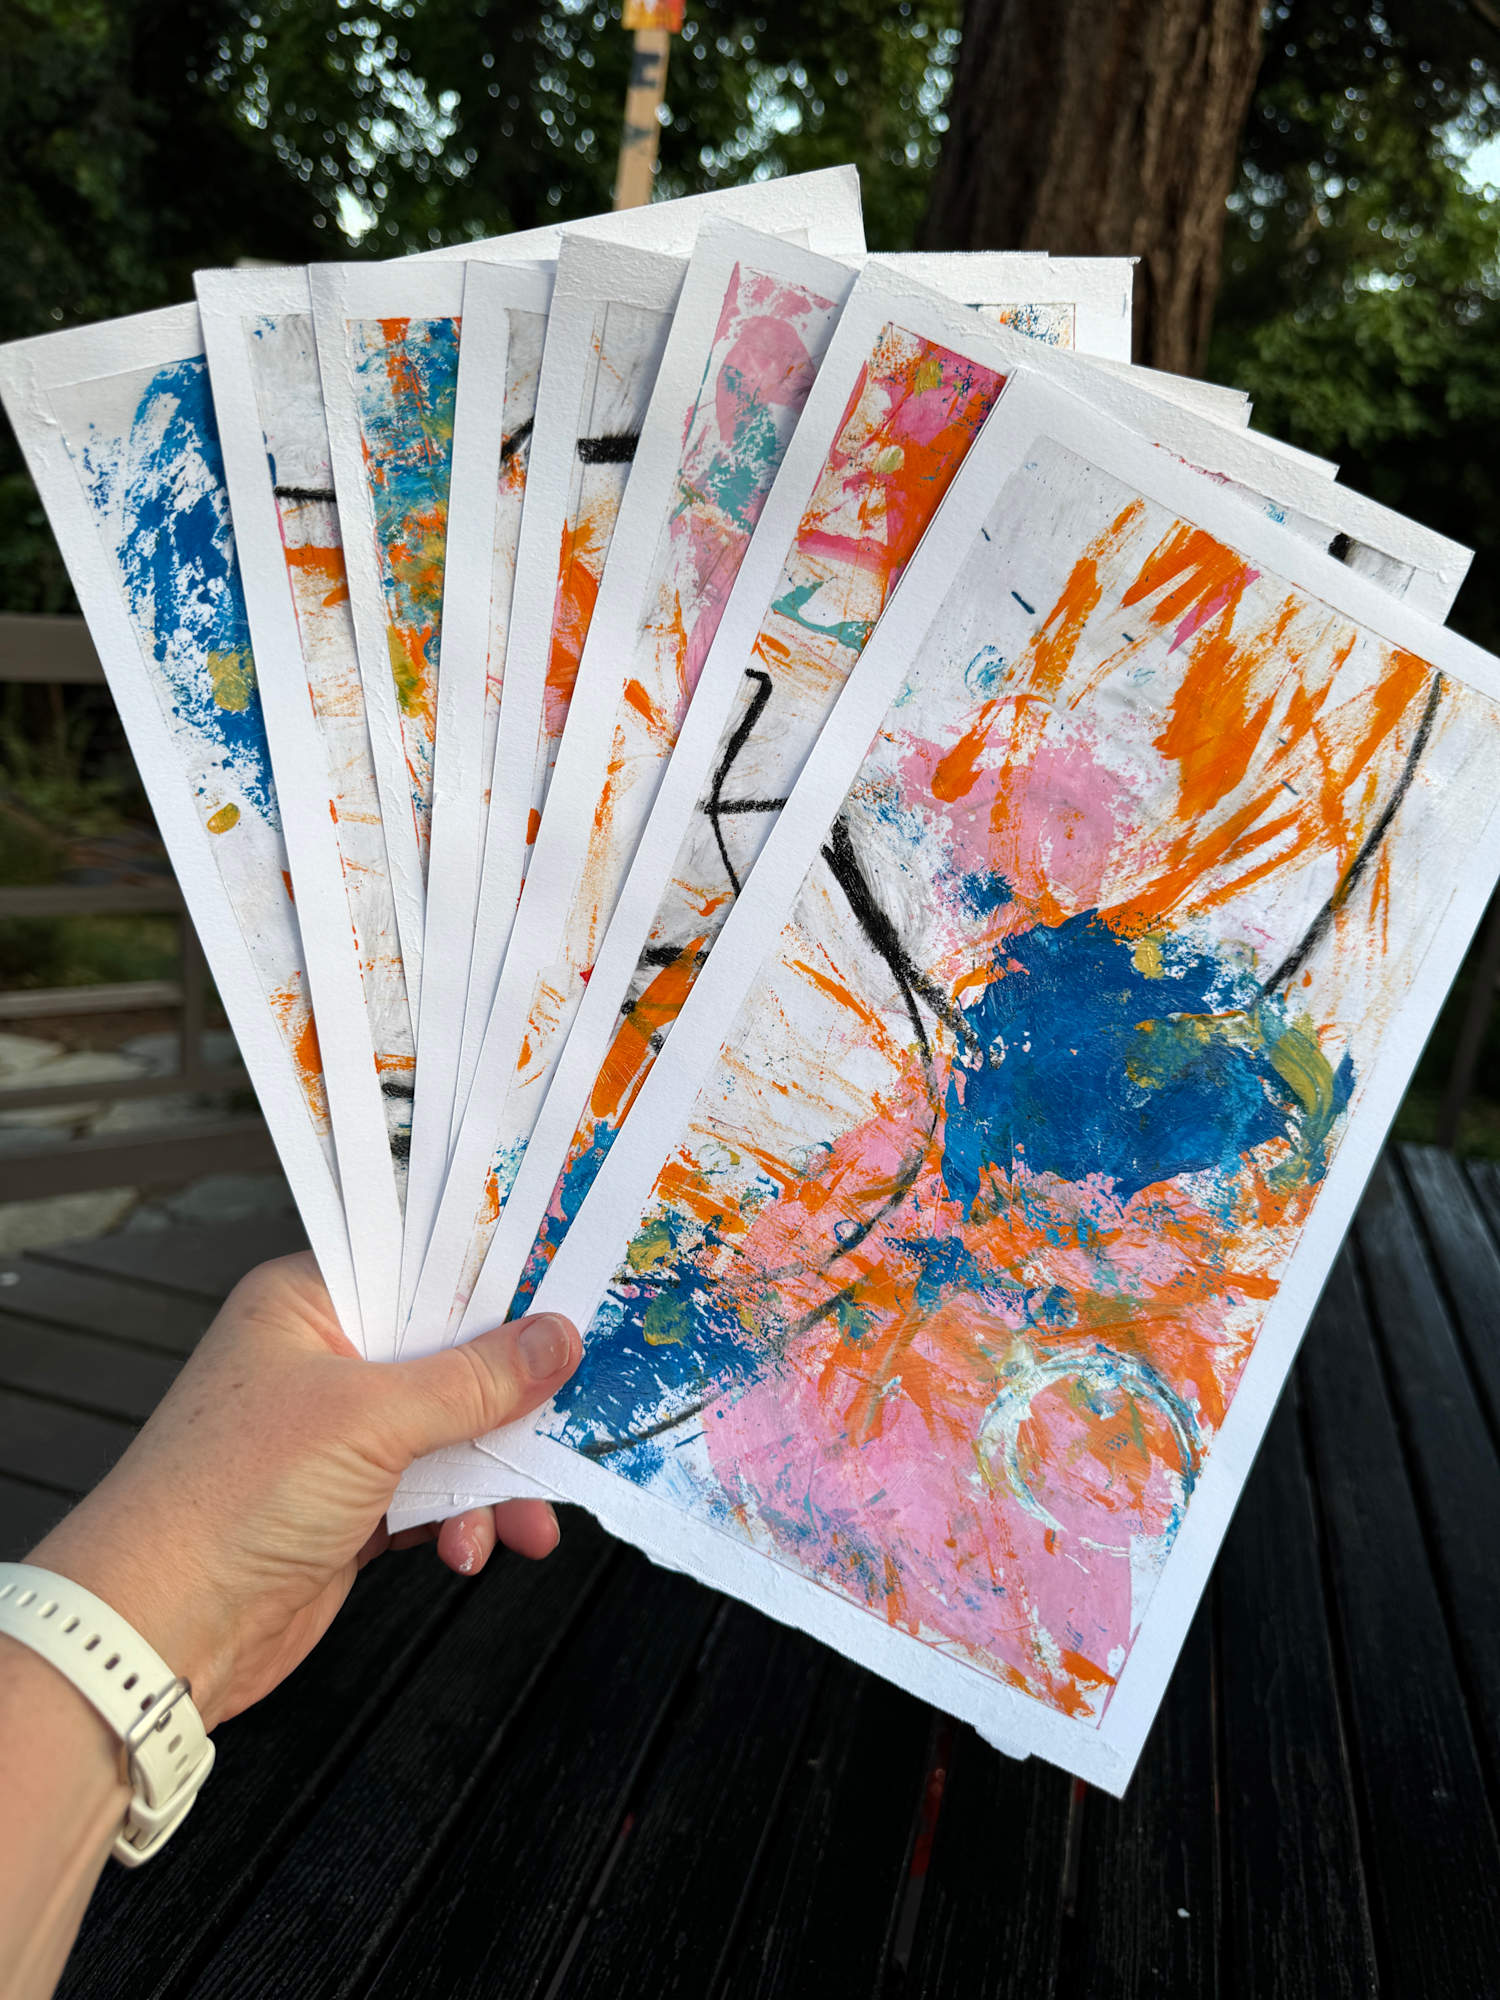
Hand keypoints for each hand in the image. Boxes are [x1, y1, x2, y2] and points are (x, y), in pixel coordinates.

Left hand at [27, 1252, 579, 1732]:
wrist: (157, 1631)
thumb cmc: (234, 1494)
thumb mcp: (369, 1418)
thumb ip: (474, 1380)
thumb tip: (559, 1338)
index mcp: (308, 1302)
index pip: (420, 1263)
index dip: (497, 1279)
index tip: (571, 1291)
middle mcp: (323, 1358)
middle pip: (450, 1354)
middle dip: (512, 1398)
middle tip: (574, 1413)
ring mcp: (336, 1436)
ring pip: (453, 1432)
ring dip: (494, 1477)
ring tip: (527, 1522)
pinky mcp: (348, 1505)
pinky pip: (434, 1494)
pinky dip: (464, 1519)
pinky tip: (473, 1548)